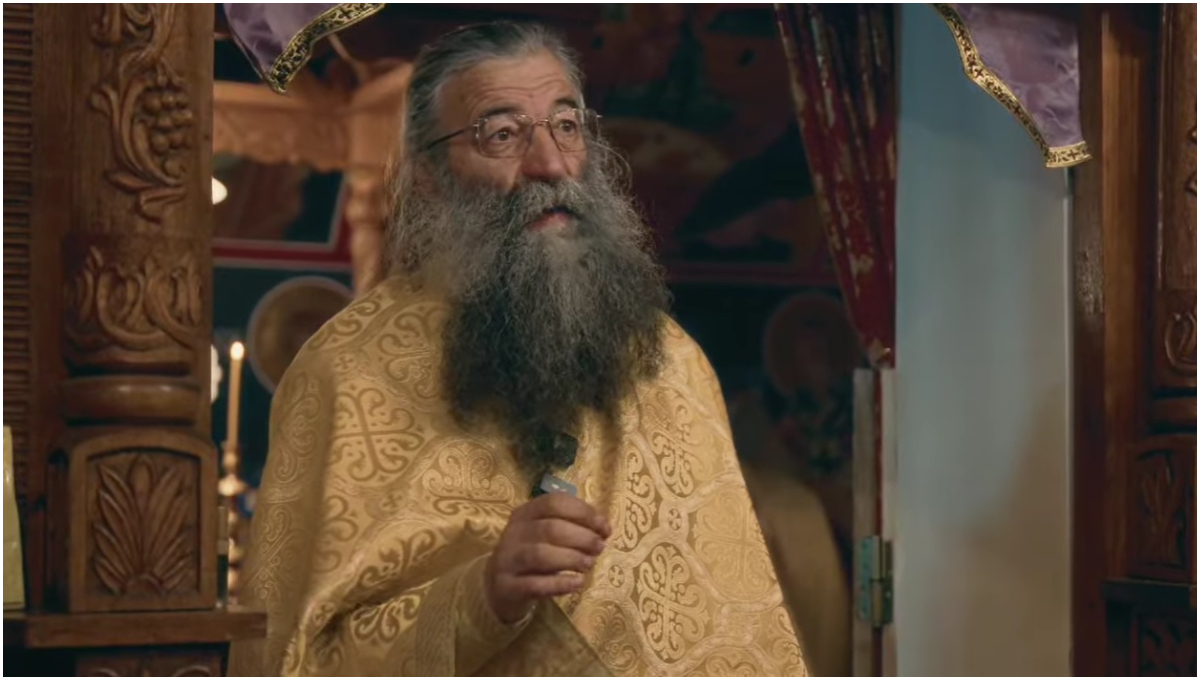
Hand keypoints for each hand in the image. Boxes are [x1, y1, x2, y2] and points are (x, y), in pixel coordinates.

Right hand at [485, 492, 611, 623]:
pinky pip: (535, 585)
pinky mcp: (507, 587)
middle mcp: (513, 533)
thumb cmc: (531, 556)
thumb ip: (570, 526)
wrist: (498, 588)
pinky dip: (560, 583)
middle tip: (600, 548)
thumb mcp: (544, 534)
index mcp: (525, 513)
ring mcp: (507, 560)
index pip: (554, 503)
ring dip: (571, 558)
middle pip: (550, 529)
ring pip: (540, 555)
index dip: (583, 513)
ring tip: (589, 564)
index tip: (605, 528)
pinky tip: (577, 583)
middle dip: (582, 538)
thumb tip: (603, 527)